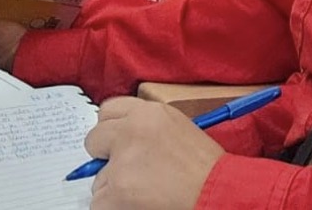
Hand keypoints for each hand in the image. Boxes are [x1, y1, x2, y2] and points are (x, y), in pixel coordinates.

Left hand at [83, 98, 221, 209]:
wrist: (216, 192)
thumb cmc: (207, 168)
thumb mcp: (178, 129)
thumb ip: (148, 129)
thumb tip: (120, 143)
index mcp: (149, 112)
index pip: (108, 111)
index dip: (111, 130)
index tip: (115, 142)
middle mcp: (131, 130)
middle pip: (95, 138)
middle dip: (105, 156)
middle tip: (127, 171)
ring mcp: (122, 161)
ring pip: (98, 178)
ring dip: (114, 187)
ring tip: (145, 192)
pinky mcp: (116, 189)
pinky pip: (99, 202)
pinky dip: (113, 207)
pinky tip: (137, 205)